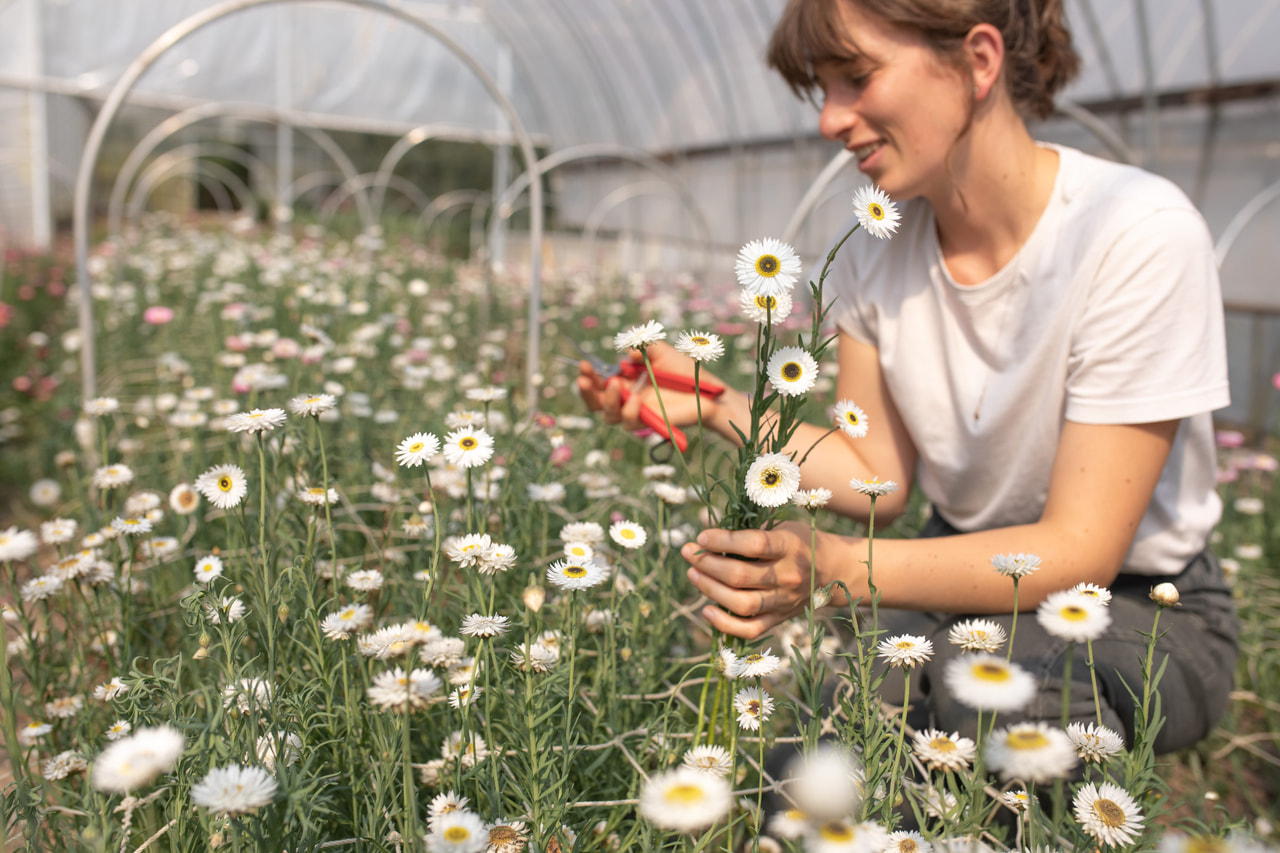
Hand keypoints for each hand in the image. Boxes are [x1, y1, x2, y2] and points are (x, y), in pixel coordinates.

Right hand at [576, 341, 730, 435]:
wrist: (708, 391)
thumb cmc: (684, 371)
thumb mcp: (662, 351)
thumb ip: (643, 348)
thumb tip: (626, 353)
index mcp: (627, 382)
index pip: (600, 383)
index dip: (589, 376)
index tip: (583, 365)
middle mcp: (628, 399)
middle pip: (597, 403)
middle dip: (587, 391)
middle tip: (583, 379)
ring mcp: (637, 413)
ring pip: (609, 416)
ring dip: (608, 401)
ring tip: (616, 385)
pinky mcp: (649, 424)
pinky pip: (630, 423)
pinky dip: (628, 411)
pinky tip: (635, 399)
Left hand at [681, 523, 827, 638]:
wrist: (833, 572)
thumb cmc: (799, 542)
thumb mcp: (781, 527)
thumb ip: (747, 530)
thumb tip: (704, 530)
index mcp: (790, 546)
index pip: (753, 544)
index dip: (723, 541)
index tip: (701, 536)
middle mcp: (788, 576)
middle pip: (741, 576)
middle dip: (708, 564)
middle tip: (689, 554)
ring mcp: (784, 601)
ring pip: (741, 603)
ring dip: (710, 590)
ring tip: (693, 574)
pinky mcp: (779, 619)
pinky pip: (750, 629)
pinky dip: (725, 624)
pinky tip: (706, 609)